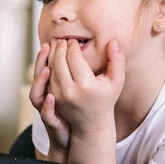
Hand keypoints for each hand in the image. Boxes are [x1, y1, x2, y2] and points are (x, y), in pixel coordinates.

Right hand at [29, 42, 70, 161]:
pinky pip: (46, 114)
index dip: (46, 56)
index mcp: (51, 87)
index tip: (52, 42)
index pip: (45, 68)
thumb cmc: (74, 112)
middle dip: (40, 62)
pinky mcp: (51, 123)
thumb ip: (73, 74)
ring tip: (47, 69)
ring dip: (40, 82)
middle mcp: (45, 96)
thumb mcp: (72, 90)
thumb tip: (80, 54)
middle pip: (37, 77)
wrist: (74, 136)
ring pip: (36, 94)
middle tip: (47, 47)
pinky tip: (51, 98)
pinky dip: (47, 107)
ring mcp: (46, 110)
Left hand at [47, 39, 124, 163]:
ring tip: (55, 45)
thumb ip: (117, 60)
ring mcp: (59, 95)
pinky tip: (51, 59)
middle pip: (59, 60)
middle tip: (62, 39)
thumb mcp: (116, 81)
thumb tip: (114, 41)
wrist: (92, 124)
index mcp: (86, 84)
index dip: (72, 45)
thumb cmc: (106, 99)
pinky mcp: (53, 98)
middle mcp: (70, 90)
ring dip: (51, 54)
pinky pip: (46, 77)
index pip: (74, 57)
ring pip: (50, 68)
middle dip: (59, 47)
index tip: (74, 40)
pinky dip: (47, 65)